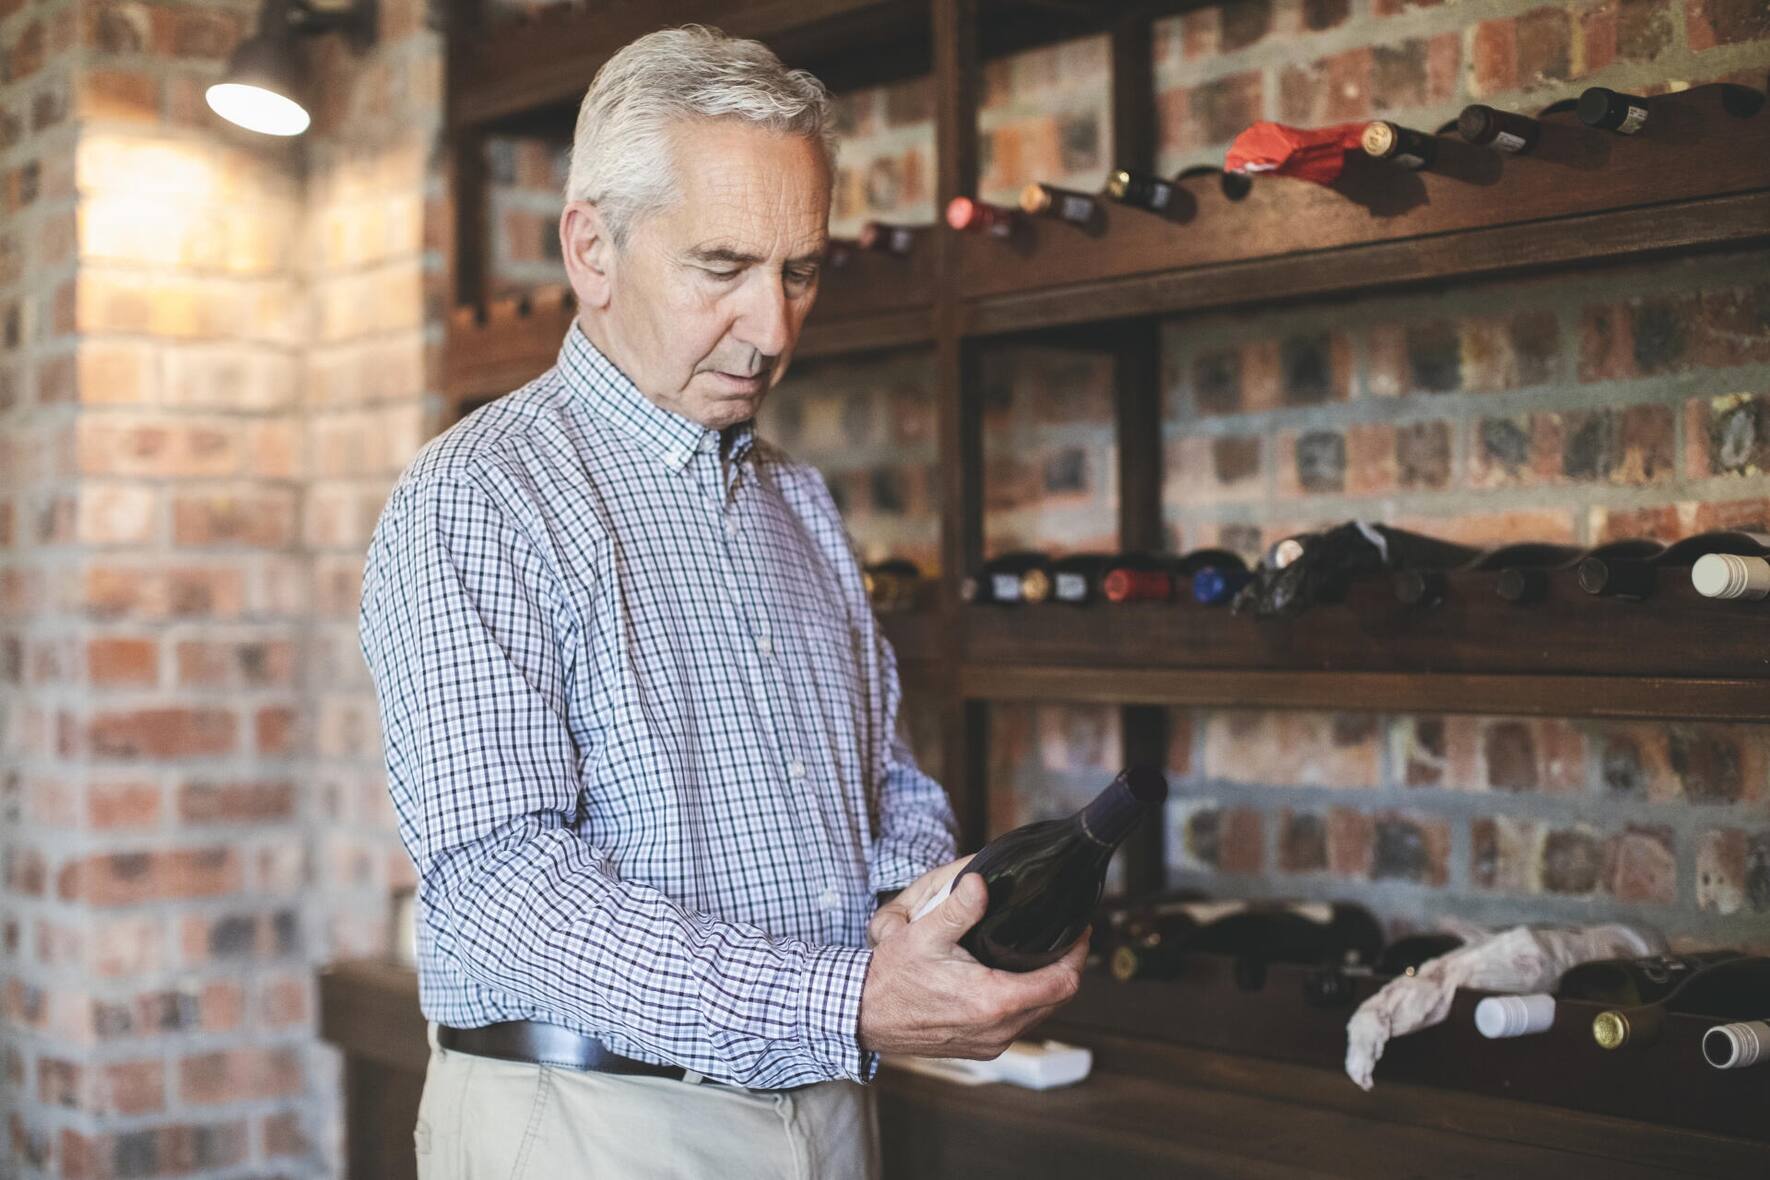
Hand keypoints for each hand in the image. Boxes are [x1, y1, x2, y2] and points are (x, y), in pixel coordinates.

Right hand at [857, 872, 1088, 1060]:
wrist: (864, 1014)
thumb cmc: (892, 976)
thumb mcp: (924, 934)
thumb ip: (958, 908)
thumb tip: (981, 882)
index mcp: (993, 1001)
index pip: (1063, 982)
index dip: (1079, 954)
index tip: (1081, 929)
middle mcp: (998, 1030)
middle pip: (1058, 999)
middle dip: (1067, 966)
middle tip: (1065, 935)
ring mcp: (990, 1044)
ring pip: (1040, 1013)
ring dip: (1048, 985)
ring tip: (1044, 952)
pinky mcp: (981, 1049)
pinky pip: (1020, 1025)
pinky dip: (1028, 1001)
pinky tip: (1017, 978)